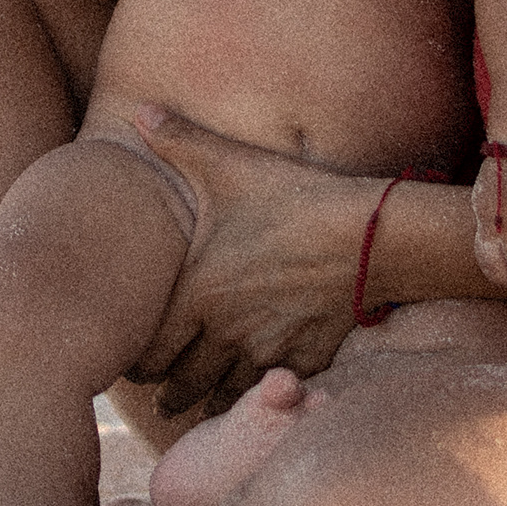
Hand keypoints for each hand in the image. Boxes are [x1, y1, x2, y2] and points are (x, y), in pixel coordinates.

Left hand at [122, 106, 366, 412]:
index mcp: (198, 295)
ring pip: (223, 396)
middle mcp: (225, 334)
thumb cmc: (293, 197)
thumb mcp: (231, 166)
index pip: (150, 354)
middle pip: (182, 385)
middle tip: (164, 387)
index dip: (139, 362)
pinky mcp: (304, 361)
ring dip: (210, 397)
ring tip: (202, 393)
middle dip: (170, 389)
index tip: (138, 363)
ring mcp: (266, 353)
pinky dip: (255, 395)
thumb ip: (178, 140)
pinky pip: (267, 394)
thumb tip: (136, 109)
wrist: (369, 234)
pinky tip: (251, 386)